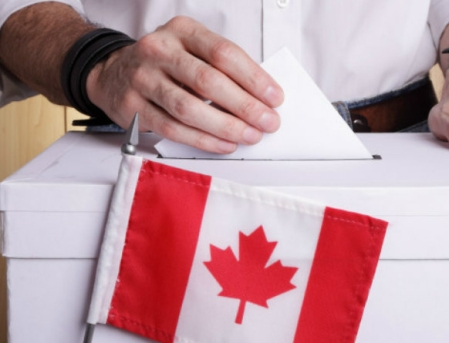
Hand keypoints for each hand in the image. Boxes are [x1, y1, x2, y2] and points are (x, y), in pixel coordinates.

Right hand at [86, 16, 283, 152]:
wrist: (113, 72)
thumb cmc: (164, 63)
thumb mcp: (191, 49)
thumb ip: (221, 68)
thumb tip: (260, 98)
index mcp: (182, 31)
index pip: (224, 53)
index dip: (254, 78)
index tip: (275, 97)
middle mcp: (160, 50)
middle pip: (209, 81)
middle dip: (245, 106)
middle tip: (268, 121)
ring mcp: (143, 78)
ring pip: (189, 108)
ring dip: (226, 126)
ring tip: (249, 136)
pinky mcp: (133, 107)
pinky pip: (173, 128)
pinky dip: (203, 140)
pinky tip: (224, 144)